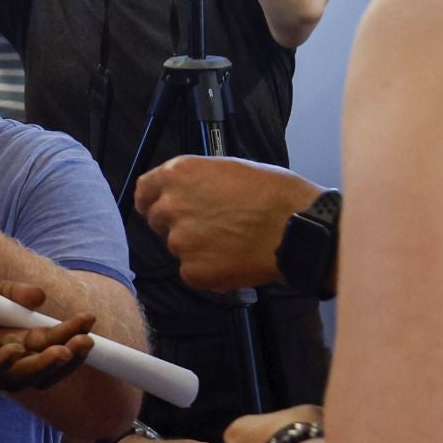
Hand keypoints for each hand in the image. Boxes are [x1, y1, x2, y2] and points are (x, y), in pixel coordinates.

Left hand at [0, 274, 96, 391]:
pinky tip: (11, 353)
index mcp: (3, 342)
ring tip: (61, 351)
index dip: (68, 339)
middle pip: (36, 367)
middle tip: (85, 342)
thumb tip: (40, 297)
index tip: (90, 325)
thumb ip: (8, 294)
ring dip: (38, 365)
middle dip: (63, 357)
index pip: (44, 346)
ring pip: (12, 376)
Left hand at [133, 156, 323, 291]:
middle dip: (178, 226)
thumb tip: (183, 192)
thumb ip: (196, 181)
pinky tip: (235, 260)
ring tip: (232, 242)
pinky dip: (210, 271)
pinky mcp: (193, 271)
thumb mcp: (227, 169)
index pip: (144, 191)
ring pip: (178, 248)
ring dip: (197, 249)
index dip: (152, 201)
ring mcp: (180, 241)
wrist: (298, 226)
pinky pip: (193, 273)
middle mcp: (171, 206)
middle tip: (211, 228)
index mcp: (177, 174)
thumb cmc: (273, 193)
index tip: (159, 208)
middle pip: (158, 222)